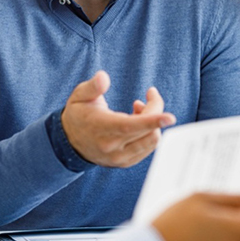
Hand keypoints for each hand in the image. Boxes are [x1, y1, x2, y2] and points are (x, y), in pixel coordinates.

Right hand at [61, 71, 175, 167]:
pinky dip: (150, 132)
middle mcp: (112, 147)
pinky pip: (148, 148)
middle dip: (155, 109)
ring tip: (139, 108)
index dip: (152, 120)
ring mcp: (120, 158)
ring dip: (153, 122)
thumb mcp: (79, 96)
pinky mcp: (125, 163)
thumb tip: (103, 77)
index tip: (170, 117)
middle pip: (148, 131)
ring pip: (152, 141)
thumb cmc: (78, 114)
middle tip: (149, 95)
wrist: (69, 142)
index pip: (130, 126)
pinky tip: (138, 121)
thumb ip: (93, 86)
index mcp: (101, 128)